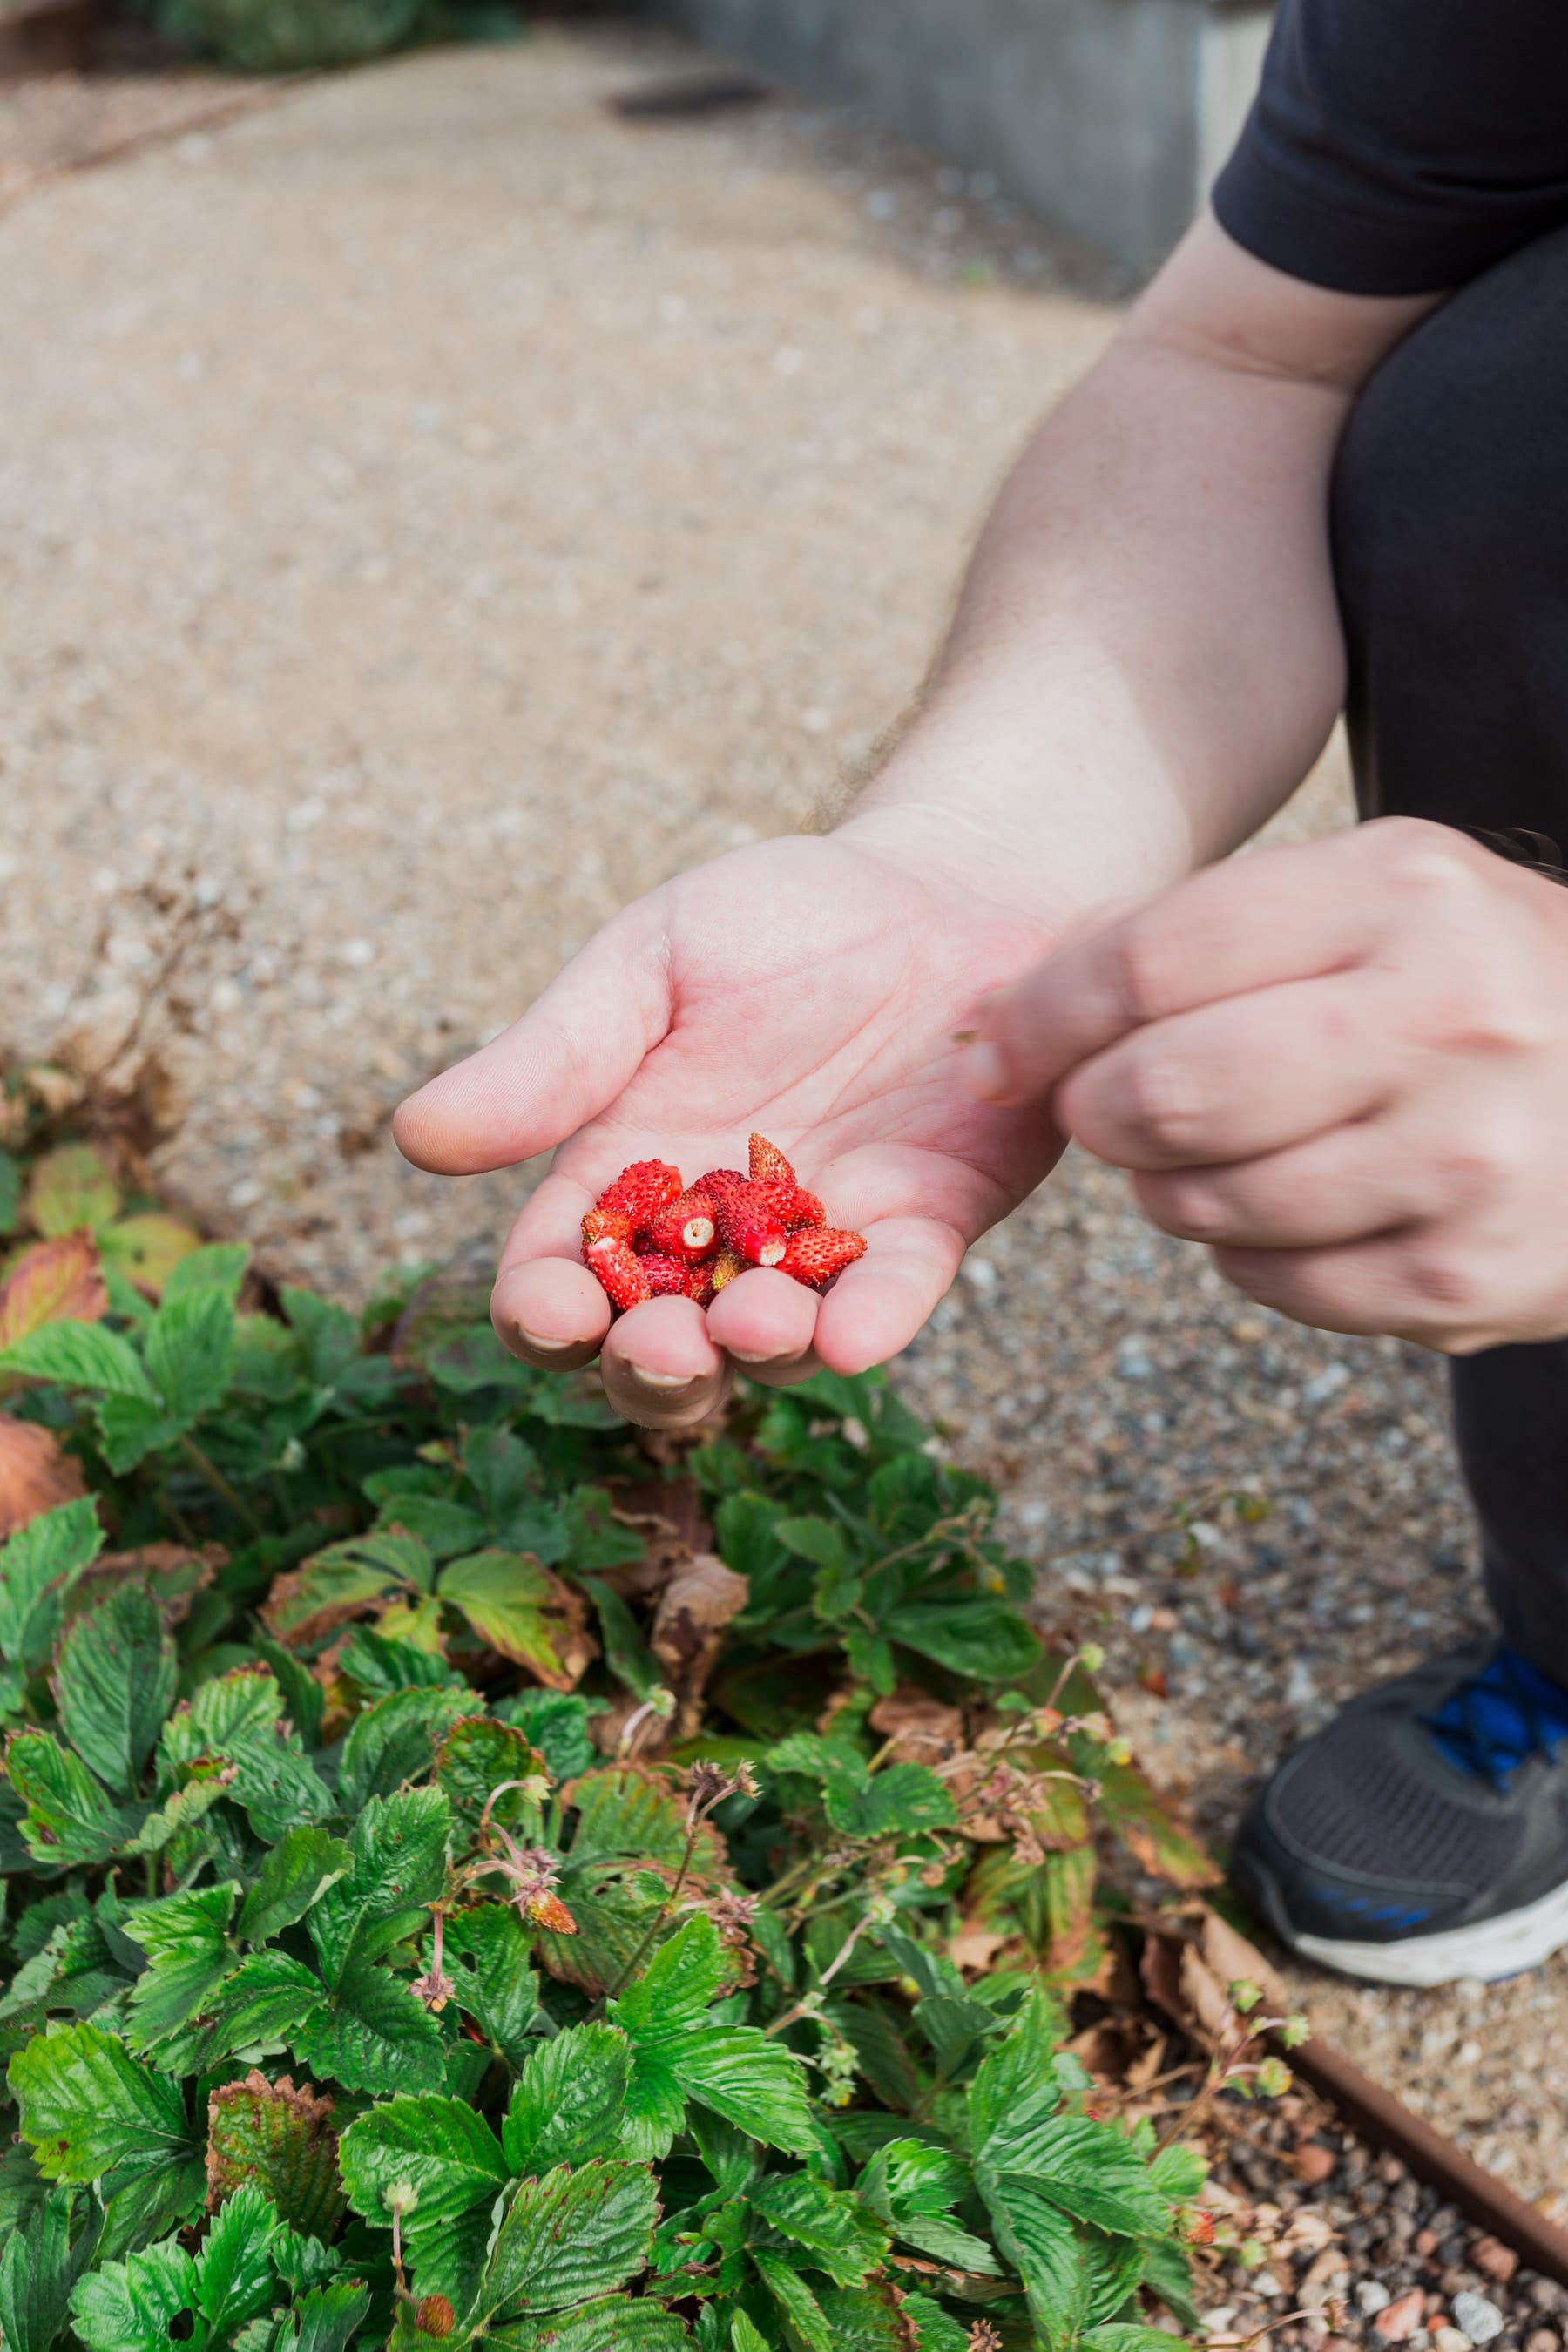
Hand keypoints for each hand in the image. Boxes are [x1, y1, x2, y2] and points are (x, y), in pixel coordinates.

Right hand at [394, 827, 1066, 1426]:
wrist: (940, 888)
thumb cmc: (778, 920)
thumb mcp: (648, 967)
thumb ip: (552, 1058)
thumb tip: (413, 1134)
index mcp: (626, 1179)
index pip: (563, 1278)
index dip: (545, 1311)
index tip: (548, 1308)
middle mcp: (717, 1239)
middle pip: (663, 1346)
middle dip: (652, 1367)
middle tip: (657, 1346)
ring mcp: (823, 1243)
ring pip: (776, 1342)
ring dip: (758, 1352)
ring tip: (752, 1327)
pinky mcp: (928, 1228)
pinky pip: (897, 1293)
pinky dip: (877, 1321)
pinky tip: (858, 1336)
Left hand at [960, 818, 1567, 1350]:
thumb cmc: (1468, 985)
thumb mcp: (1370, 902)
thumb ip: (1202, 938)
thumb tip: (1005, 1028)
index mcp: (1404, 897)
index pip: (1152, 959)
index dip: (1043, 1017)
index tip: (999, 1053)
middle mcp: (1449, 1021)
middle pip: (1164, 1092)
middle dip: (1097, 1110)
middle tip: (1106, 1108)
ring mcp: (1467, 1161)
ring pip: (1205, 1204)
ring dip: (1174, 1186)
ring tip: (1230, 1147)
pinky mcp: (1468, 1280)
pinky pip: (1271, 1284)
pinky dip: (1251, 1253)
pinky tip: (1308, 1203)